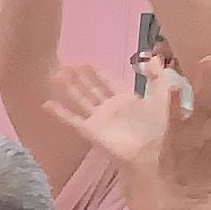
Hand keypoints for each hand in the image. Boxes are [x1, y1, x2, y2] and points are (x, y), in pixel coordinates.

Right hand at [45, 60, 173, 175]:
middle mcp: (110, 107)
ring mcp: (98, 119)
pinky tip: (47, 104)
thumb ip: (157, 76)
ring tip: (56, 75)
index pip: (109, 82)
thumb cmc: (159, 126)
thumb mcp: (163, 95)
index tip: (86, 62)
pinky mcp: (89, 131)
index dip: (98, 72)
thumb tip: (152, 57)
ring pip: (80, 99)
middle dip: (80, 77)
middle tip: (66, 65)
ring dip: (68, 87)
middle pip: (91, 88)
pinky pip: (72, 119)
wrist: (149, 153)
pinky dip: (59, 112)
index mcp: (127, 99)